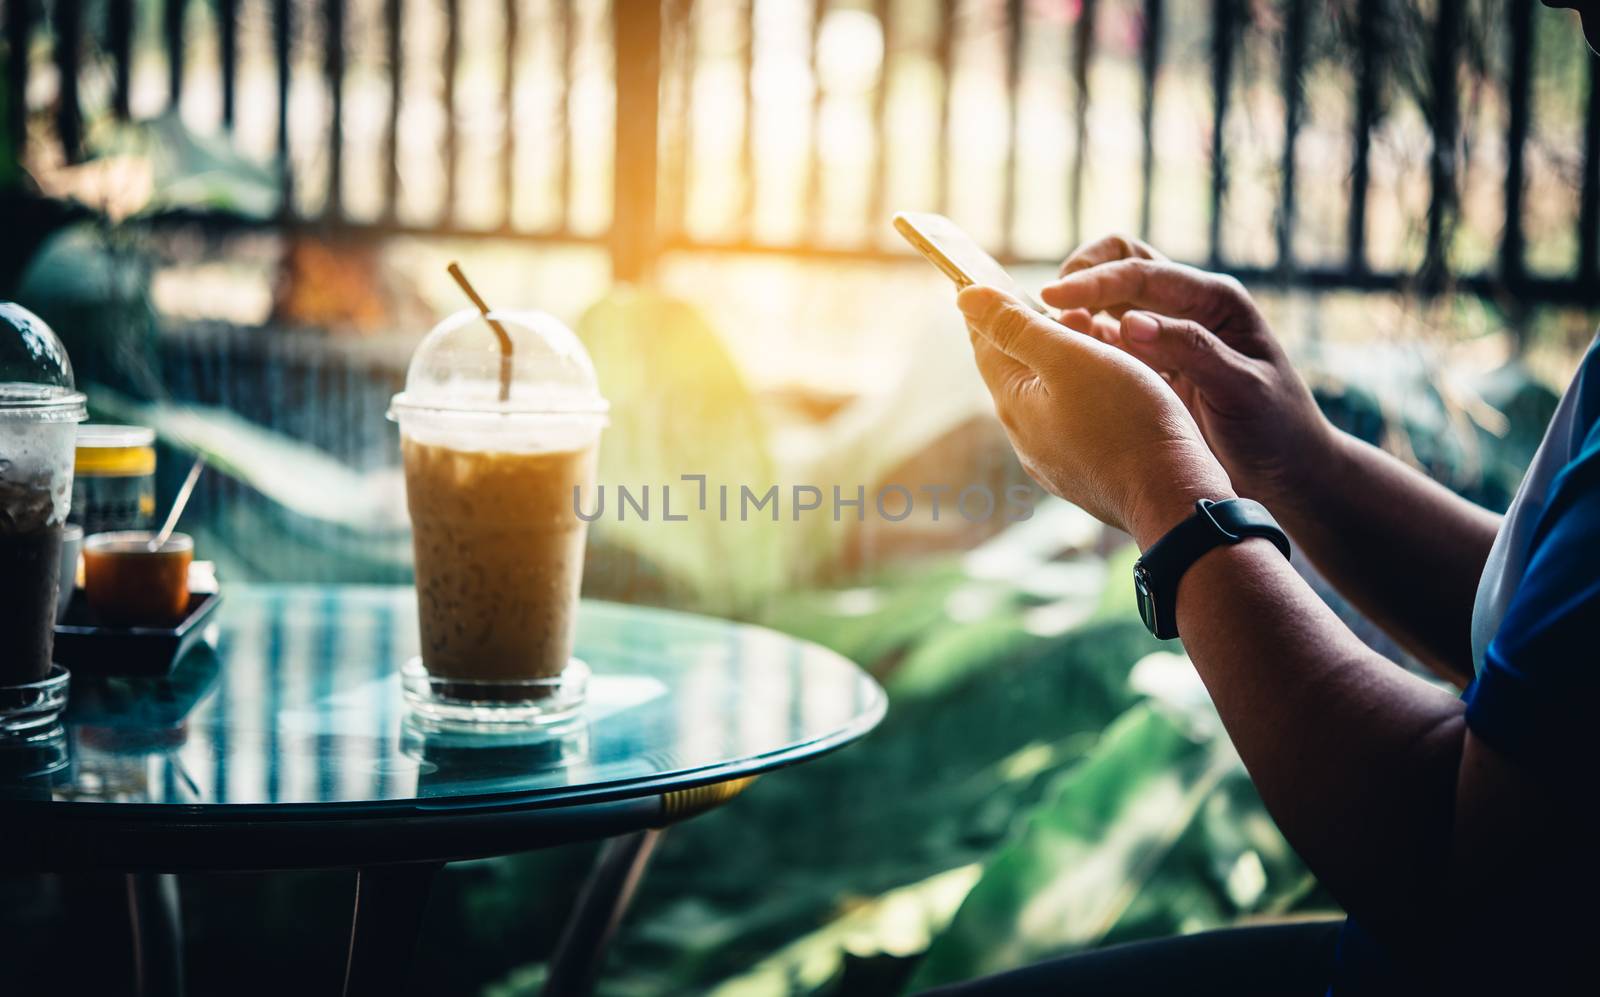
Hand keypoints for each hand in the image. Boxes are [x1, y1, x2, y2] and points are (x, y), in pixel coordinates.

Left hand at [957, 284, 1233, 547]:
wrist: (1171, 496)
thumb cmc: (1126, 420)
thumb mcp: (1070, 358)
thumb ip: (1017, 327)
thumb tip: (964, 298)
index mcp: (1014, 403)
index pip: (985, 344)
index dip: (987, 308)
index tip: (984, 279)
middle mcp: (1026, 436)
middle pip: (1015, 371)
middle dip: (1028, 332)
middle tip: (1047, 300)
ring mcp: (1055, 459)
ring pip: (1046, 396)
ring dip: (1059, 361)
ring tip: (1088, 332)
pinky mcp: (1085, 472)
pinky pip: (1072, 420)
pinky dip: (1081, 391)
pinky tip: (1106, 383)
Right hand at [1041, 235, 1334, 509]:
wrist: (1288, 473)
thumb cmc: (1275, 430)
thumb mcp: (1240, 389)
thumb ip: (1189, 351)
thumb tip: (1127, 323)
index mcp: (1215, 300)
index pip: (1143, 271)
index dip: (1094, 281)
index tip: (1052, 296)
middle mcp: (1189, 306)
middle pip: (1124, 261)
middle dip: (1083, 273)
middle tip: (1048, 303)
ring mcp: (1168, 333)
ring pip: (1111, 298)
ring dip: (1079, 307)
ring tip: (1047, 334)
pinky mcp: (1151, 363)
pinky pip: (1107, 339)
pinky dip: (1083, 341)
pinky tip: (1062, 361)